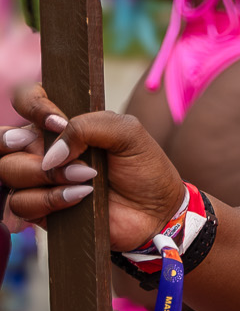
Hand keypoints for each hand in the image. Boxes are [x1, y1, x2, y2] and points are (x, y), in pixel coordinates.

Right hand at [0, 85, 185, 247]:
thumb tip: (52, 152)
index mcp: (62, 124)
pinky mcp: (39, 208)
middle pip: (5, 139)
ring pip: (9, 171)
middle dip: (14, 143)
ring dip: (48, 175)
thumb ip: (89, 126)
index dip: (31, 104)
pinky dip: (51, 199)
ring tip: (87, 177)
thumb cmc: (143, 167)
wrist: (154, 210)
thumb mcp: (128, 133)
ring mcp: (38, 178)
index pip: (26, 100)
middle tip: (50, 155)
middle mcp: (43, 148)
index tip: (56, 122)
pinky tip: (81, 197)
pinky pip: (21, 202)